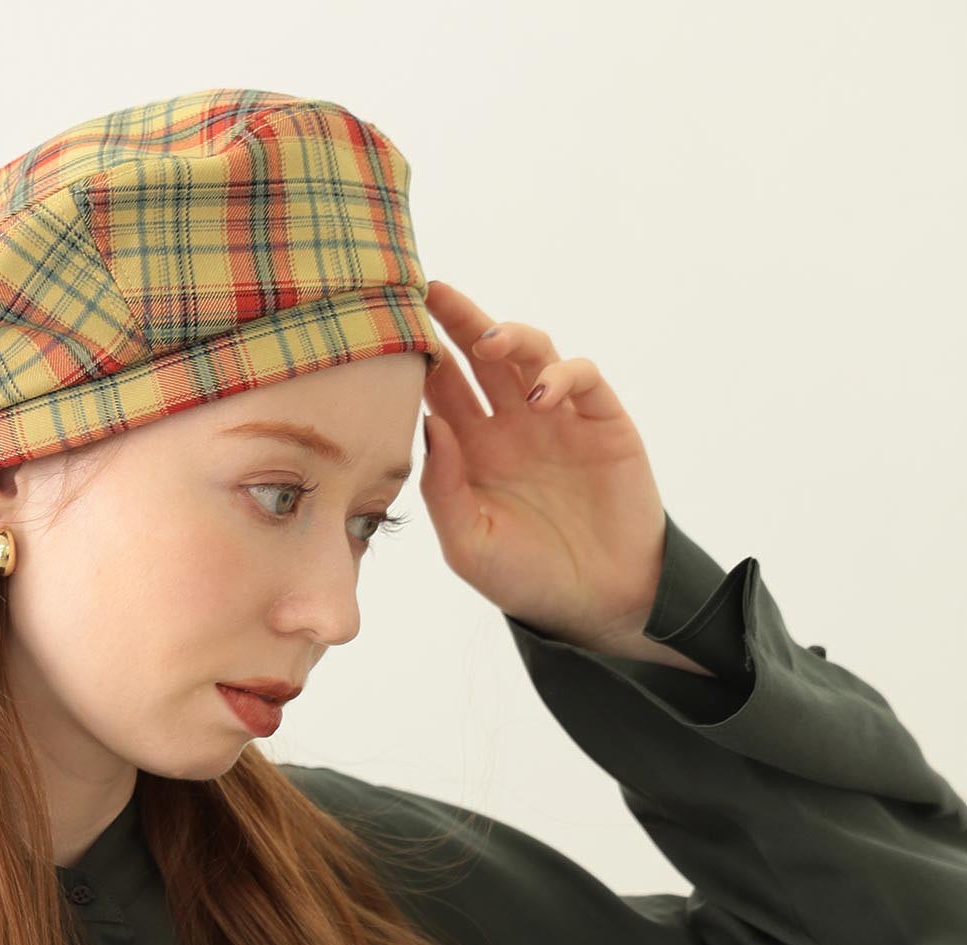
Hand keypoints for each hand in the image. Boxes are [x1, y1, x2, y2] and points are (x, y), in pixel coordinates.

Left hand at [419, 280, 668, 650]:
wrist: (595, 603)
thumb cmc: (523, 578)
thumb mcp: (467, 543)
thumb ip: (443, 487)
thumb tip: (427, 421)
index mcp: (471, 451)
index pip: (440, 390)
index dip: (421, 358)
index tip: (391, 328)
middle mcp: (511, 425)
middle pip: (480, 356)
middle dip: (457, 320)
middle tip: (430, 291)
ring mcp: (557, 419)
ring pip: (530, 353)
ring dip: (510, 337)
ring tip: (488, 342)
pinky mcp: (602, 422)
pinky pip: (583, 377)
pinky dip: (564, 374)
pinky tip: (543, 396)